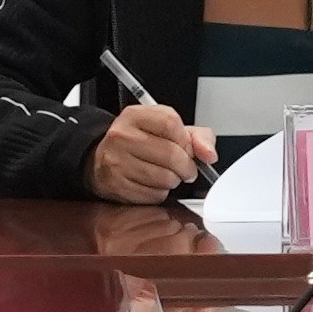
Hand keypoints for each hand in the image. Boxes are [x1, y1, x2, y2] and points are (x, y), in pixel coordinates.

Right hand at [87, 97, 216, 203]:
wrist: (103, 159)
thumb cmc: (139, 144)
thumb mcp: (166, 130)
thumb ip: (197, 137)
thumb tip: (209, 154)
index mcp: (135, 116)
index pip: (170, 122)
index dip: (186, 140)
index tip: (188, 148)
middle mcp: (121, 135)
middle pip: (171, 154)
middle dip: (186, 167)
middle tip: (185, 169)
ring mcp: (116, 161)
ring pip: (165, 178)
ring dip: (173, 181)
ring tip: (167, 175)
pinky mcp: (117, 185)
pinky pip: (154, 195)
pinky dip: (160, 193)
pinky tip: (153, 184)